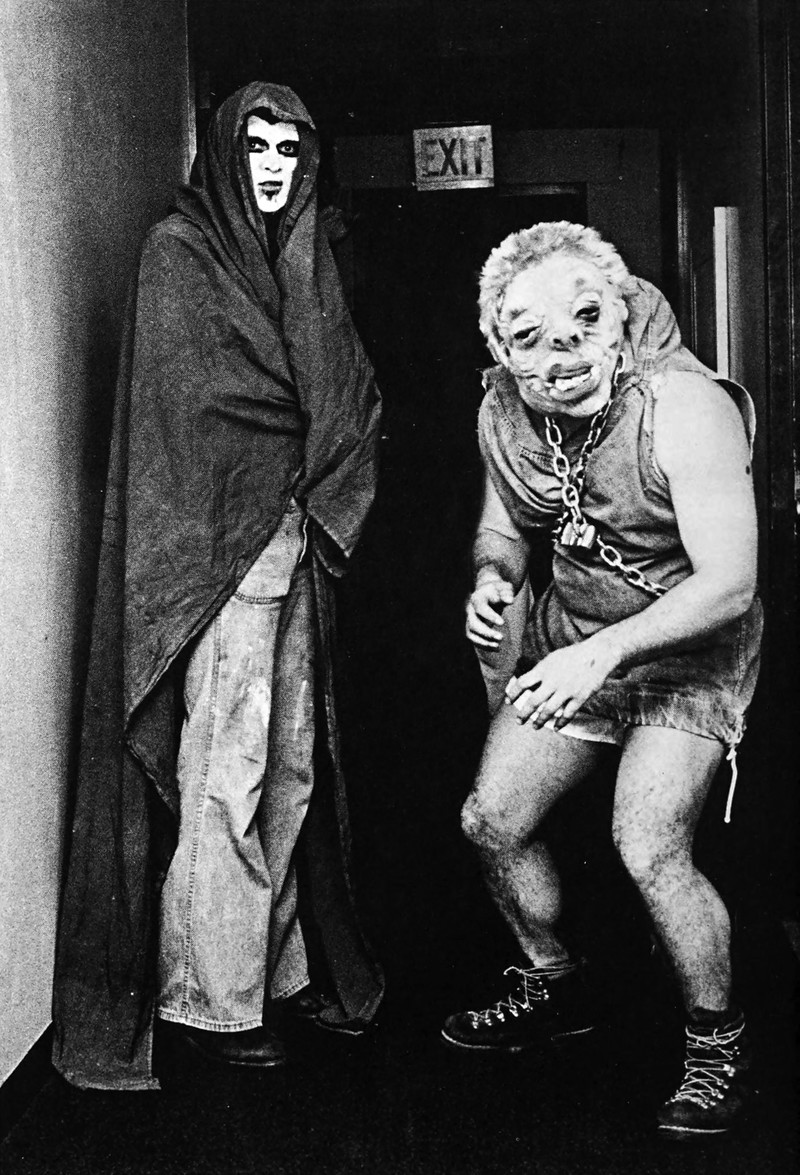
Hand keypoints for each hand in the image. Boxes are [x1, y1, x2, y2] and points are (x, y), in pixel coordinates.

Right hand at [465, 578, 515, 648]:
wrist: (487, 593)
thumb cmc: (498, 590)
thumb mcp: (503, 587)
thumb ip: (506, 592)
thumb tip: (509, 601)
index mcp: (477, 598)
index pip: (480, 608)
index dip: (490, 616)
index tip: (502, 623)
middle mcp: (469, 610)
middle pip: (473, 624)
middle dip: (486, 632)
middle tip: (501, 637)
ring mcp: (468, 620)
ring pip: (470, 634)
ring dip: (483, 642)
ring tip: (498, 645)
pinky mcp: (470, 628)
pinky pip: (474, 640)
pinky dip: (484, 645)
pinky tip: (496, 648)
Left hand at [504, 635, 620, 726]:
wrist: (597, 654)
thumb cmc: (573, 655)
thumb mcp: (552, 658)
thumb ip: (540, 671)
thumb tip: (527, 684)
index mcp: (544, 669)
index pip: (522, 683)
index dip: (513, 693)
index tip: (507, 702)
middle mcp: (553, 681)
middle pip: (533, 701)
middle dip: (524, 714)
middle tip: (519, 721)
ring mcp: (566, 690)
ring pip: (548, 711)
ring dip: (540, 721)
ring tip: (534, 726)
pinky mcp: (579, 697)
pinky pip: (567, 714)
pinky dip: (561, 722)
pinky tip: (556, 727)